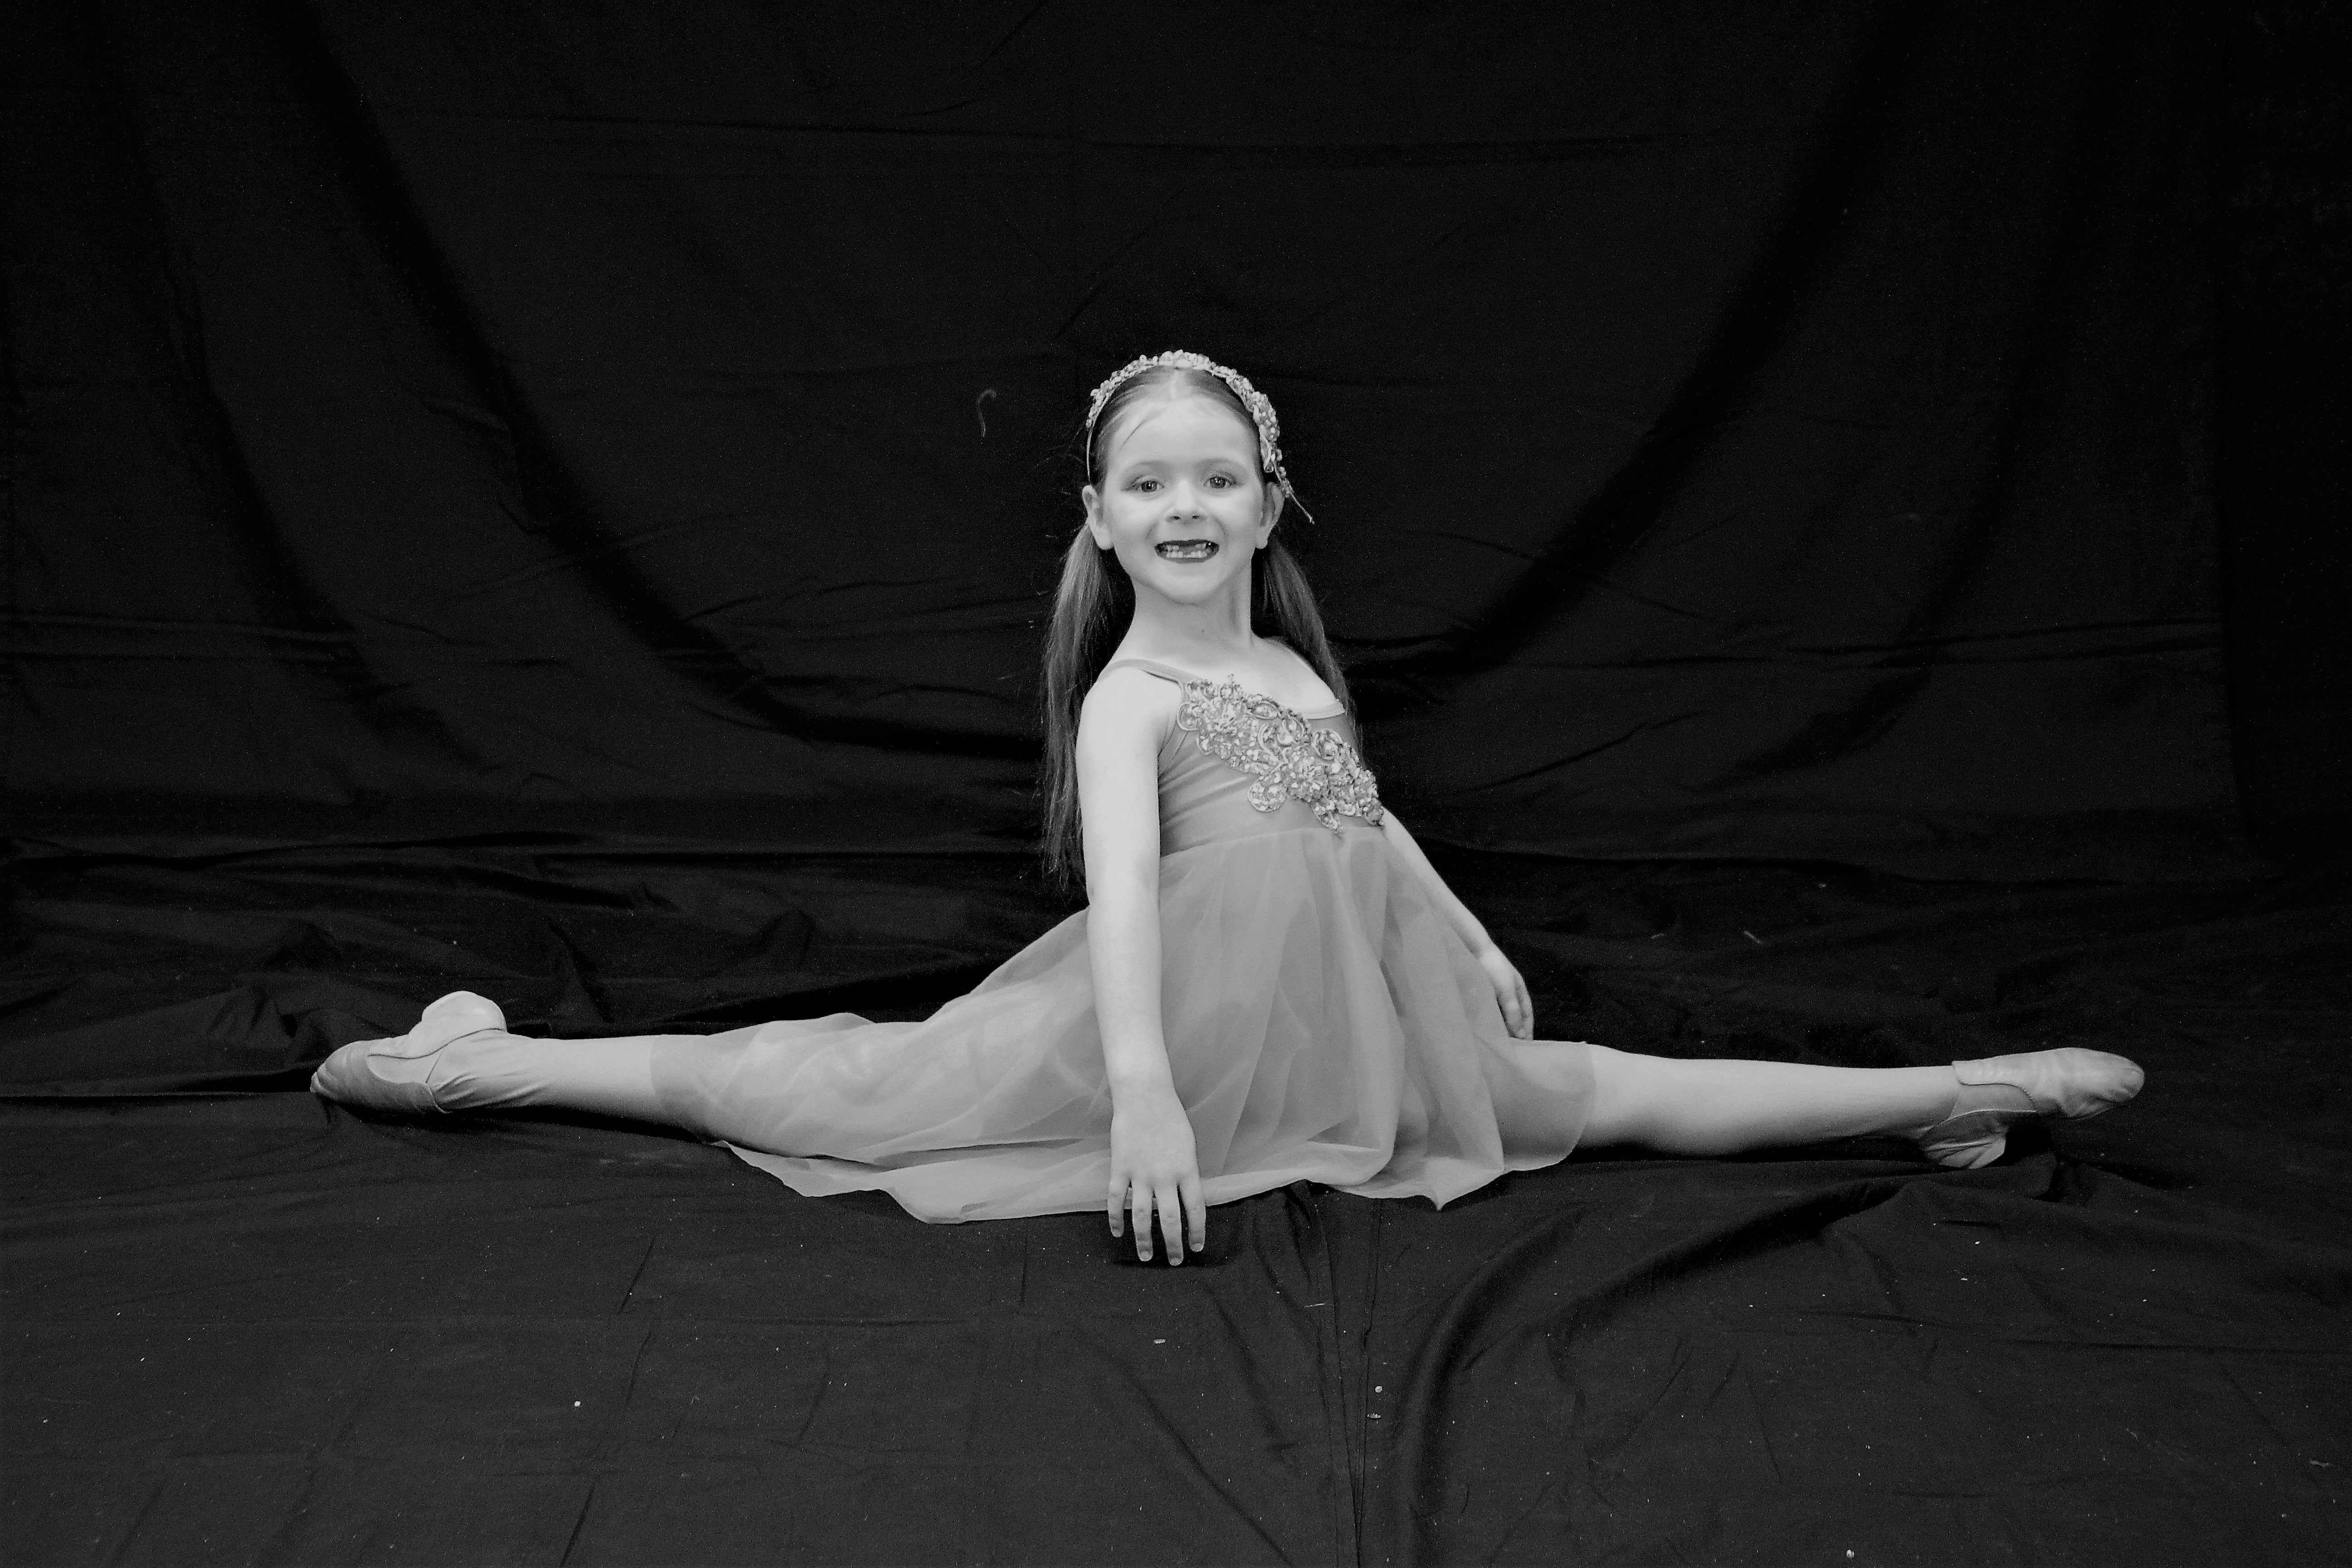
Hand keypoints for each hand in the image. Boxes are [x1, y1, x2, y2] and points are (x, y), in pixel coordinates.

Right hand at [1108, 1081, 1204, 1264]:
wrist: (1145, 1097)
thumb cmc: (1171, 1119)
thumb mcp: (1189, 1146)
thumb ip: (1187, 1173)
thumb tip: (1185, 1198)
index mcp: (1187, 1170)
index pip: (1195, 1210)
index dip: (1196, 1232)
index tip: (1196, 1247)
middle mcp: (1165, 1177)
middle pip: (1169, 1219)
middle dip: (1173, 1244)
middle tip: (1175, 1261)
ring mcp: (1140, 1174)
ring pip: (1141, 1216)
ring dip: (1144, 1240)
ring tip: (1146, 1256)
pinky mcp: (1120, 1168)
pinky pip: (1116, 1200)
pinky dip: (1115, 1219)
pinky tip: (1117, 1233)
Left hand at [1475, 943, 1534, 1039]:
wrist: (1471, 949)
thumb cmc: (1494, 968)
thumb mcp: (1507, 992)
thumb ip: (1513, 1013)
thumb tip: (1521, 1036)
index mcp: (1519, 990)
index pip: (1527, 1015)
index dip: (1527, 1029)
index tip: (1527, 1046)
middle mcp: (1507, 992)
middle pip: (1513, 1016)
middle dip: (1513, 1031)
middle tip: (1511, 1049)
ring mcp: (1492, 992)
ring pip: (1498, 1015)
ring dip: (1498, 1027)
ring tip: (1496, 1044)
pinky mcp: (1478, 993)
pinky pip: (1484, 1010)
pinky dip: (1485, 1020)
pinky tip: (1481, 1030)